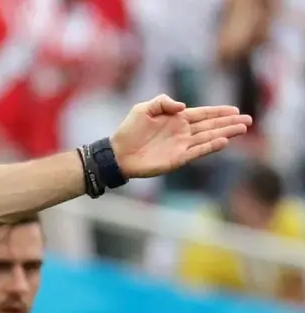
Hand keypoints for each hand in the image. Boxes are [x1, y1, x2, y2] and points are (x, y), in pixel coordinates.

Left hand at [110, 94, 252, 178]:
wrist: (118, 153)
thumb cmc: (129, 130)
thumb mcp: (144, 109)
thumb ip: (163, 102)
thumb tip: (183, 106)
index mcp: (176, 119)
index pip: (203, 114)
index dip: (219, 112)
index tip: (235, 110)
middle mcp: (183, 132)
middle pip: (211, 126)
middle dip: (229, 122)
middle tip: (248, 120)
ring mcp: (182, 145)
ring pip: (209, 138)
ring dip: (226, 133)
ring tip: (242, 129)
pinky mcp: (178, 158)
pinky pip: (198, 151)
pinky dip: (210, 147)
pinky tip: (223, 141)